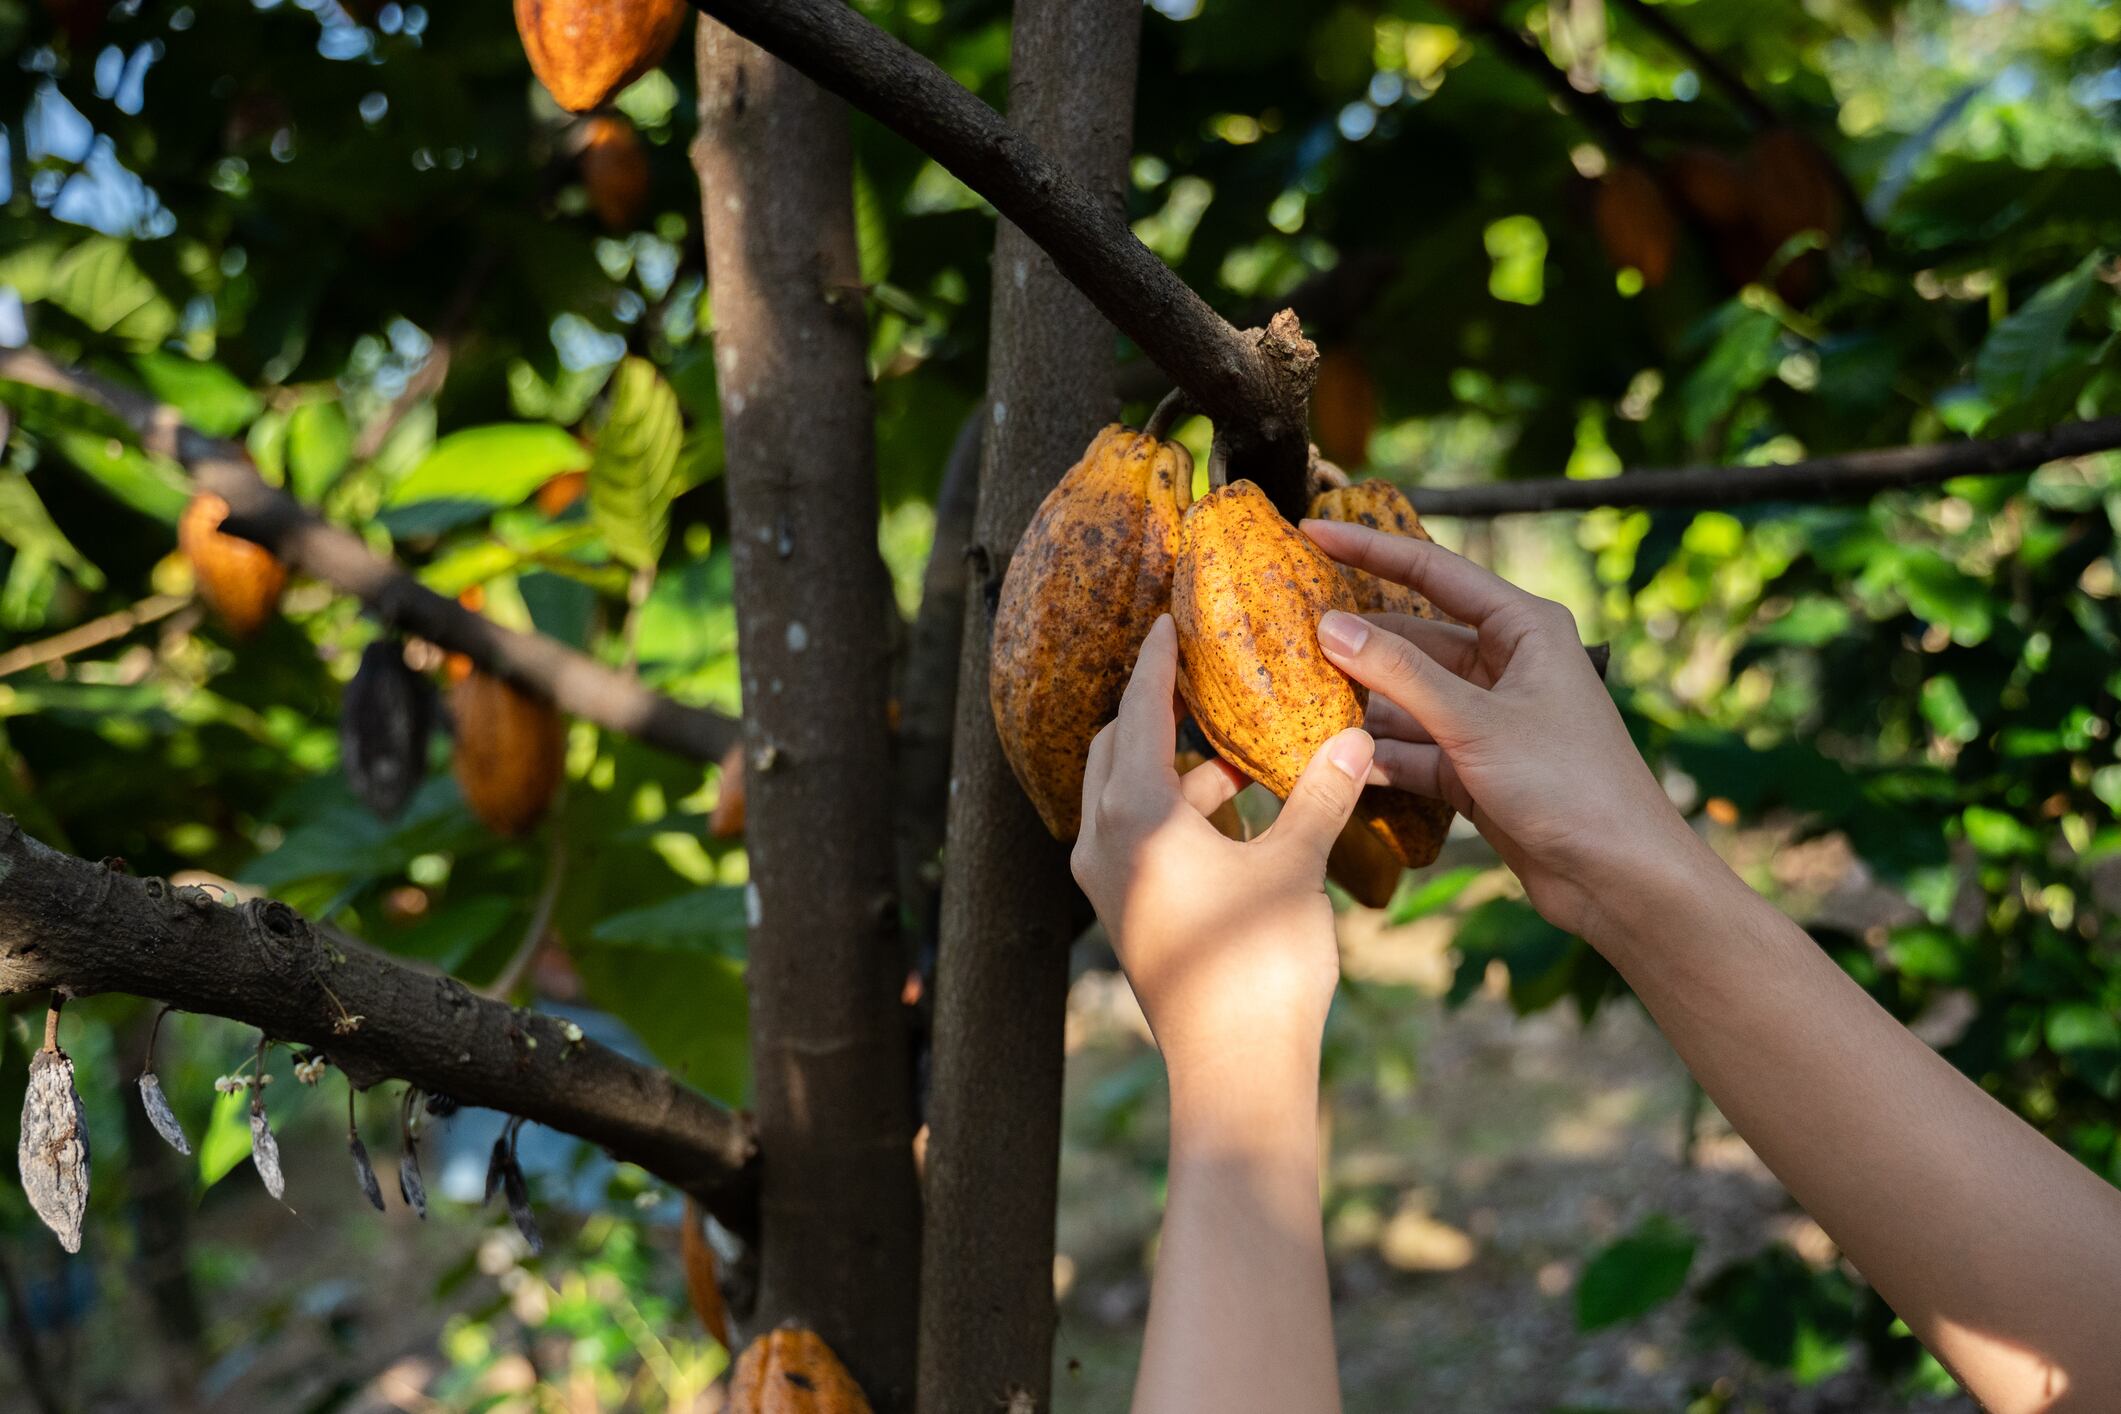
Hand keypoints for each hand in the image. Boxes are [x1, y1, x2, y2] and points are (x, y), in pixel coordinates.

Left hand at [1072, 615, 1373, 1073]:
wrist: (1235, 1069)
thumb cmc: (1260, 965)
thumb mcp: (1296, 865)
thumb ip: (1321, 794)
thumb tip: (1356, 739)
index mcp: (1134, 814)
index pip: (1140, 710)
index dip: (1158, 661)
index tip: (1170, 620)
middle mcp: (1102, 840)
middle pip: (1119, 748)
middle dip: (1160, 711)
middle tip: (1206, 679)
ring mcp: (1107, 881)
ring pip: (1130, 796)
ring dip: (1181, 770)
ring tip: (1248, 757)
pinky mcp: (1127, 912)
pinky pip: (1140, 837)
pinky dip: (1181, 814)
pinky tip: (1239, 815)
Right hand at [1302, 519, 1710, 942]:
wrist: (1619, 877)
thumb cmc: (1569, 783)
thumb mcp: (1475, 721)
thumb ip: (1399, 673)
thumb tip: (1330, 627)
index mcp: (1523, 628)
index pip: (1432, 571)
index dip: (1370, 549)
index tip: (1312, 531)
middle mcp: (1505, 666)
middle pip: (1411, 639)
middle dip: (1353, 641)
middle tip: (1283, 631)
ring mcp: (1488, 719)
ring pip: (1406, 698)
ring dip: (1358, 703)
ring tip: (1291, 697)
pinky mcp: (1475, 768)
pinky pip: (1412, 749)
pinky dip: (1376, 755)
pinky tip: (1330, 758)